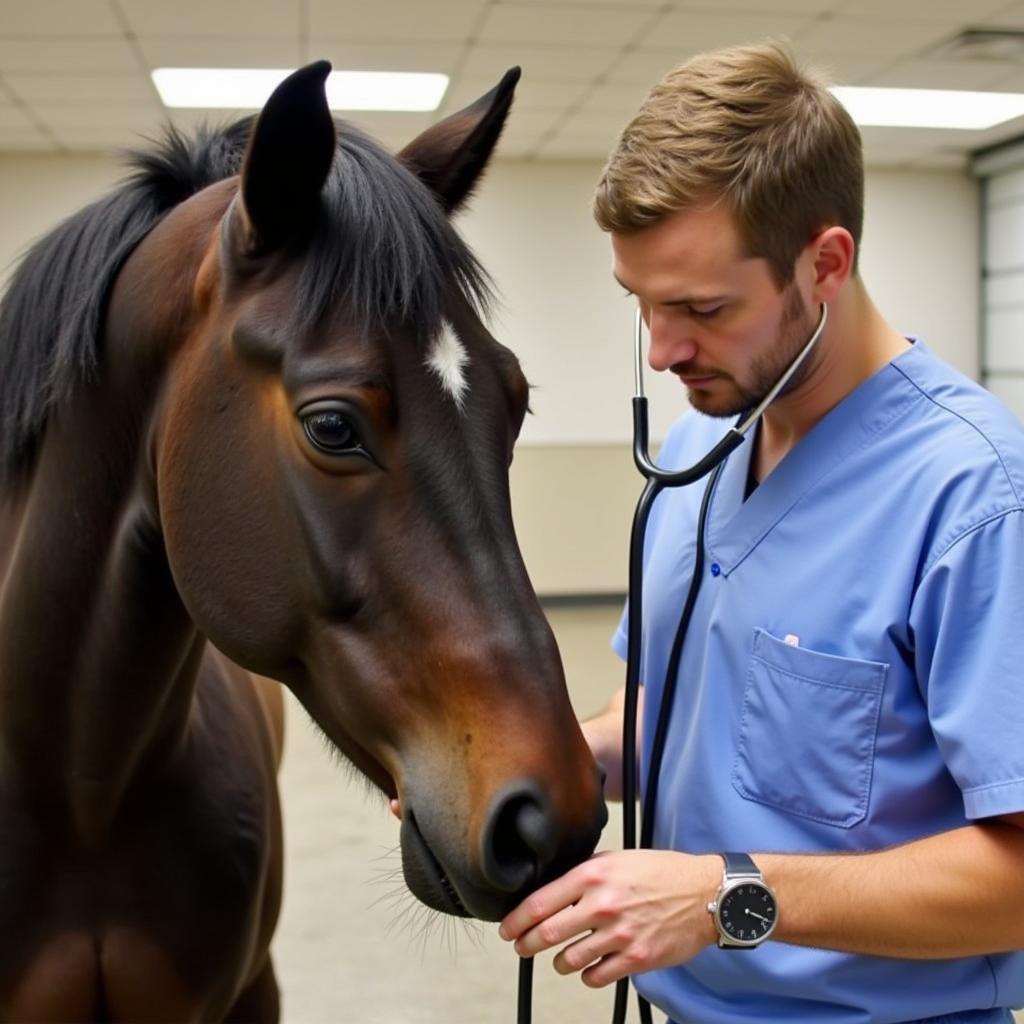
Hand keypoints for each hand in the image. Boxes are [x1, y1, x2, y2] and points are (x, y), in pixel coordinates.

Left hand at [498, 850, 719, 987]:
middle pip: (547, 934)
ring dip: (559, 962)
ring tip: (560, 958)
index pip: (541, 902)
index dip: (516, 920)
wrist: (705, 893)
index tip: (507, 928)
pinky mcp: (636, 958)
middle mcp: (603, 904)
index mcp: (594, 874)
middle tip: (521, 947)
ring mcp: (619, 934)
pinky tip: (590, 967)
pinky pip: (596, 977)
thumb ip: (585, 873)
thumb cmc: (662, 872)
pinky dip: (587, 975)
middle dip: (526, 944)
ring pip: (569, 960)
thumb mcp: (618, 858)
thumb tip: (553, 889)